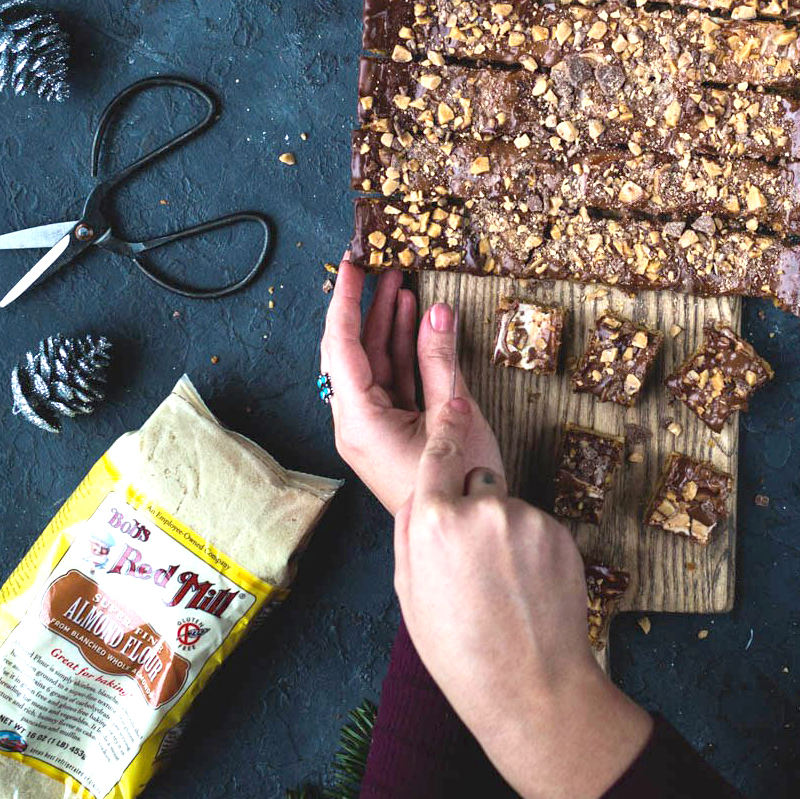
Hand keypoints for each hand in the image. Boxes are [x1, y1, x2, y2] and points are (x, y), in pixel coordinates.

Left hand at [320, 260, 501, 513]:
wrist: (458, 533)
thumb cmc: (455, 485)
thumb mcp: (453, 416)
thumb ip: (441, 361)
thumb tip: (436, 312)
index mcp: (359, 419)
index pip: (341, 345)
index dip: (346, 301)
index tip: (352, 265)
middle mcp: (355, 422)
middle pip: (350, 352)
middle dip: (366, 308)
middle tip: (381, 268)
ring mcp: (372, 428)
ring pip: (372, 364)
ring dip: (386, 325)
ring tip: (402, 284)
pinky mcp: (390, 432)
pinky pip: (390, 382)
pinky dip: (402, 351)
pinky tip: (415, 323)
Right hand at [395, 396, 652, 798]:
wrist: (532, 687)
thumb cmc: (460, 650)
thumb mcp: (409, 593)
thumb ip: (411, 533)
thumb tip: (418, 494)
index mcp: (434, 521)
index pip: (438, 452)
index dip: (445, 429)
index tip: (452, 406)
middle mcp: (482, 510)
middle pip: (476, 485)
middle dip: (474, 509)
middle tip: (476, 567)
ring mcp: (526, 519)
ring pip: (508, 509)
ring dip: (505, 535)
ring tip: (504, 589)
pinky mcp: (559, 533)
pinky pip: (536, 528)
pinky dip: (532, 550)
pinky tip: (528, 590)